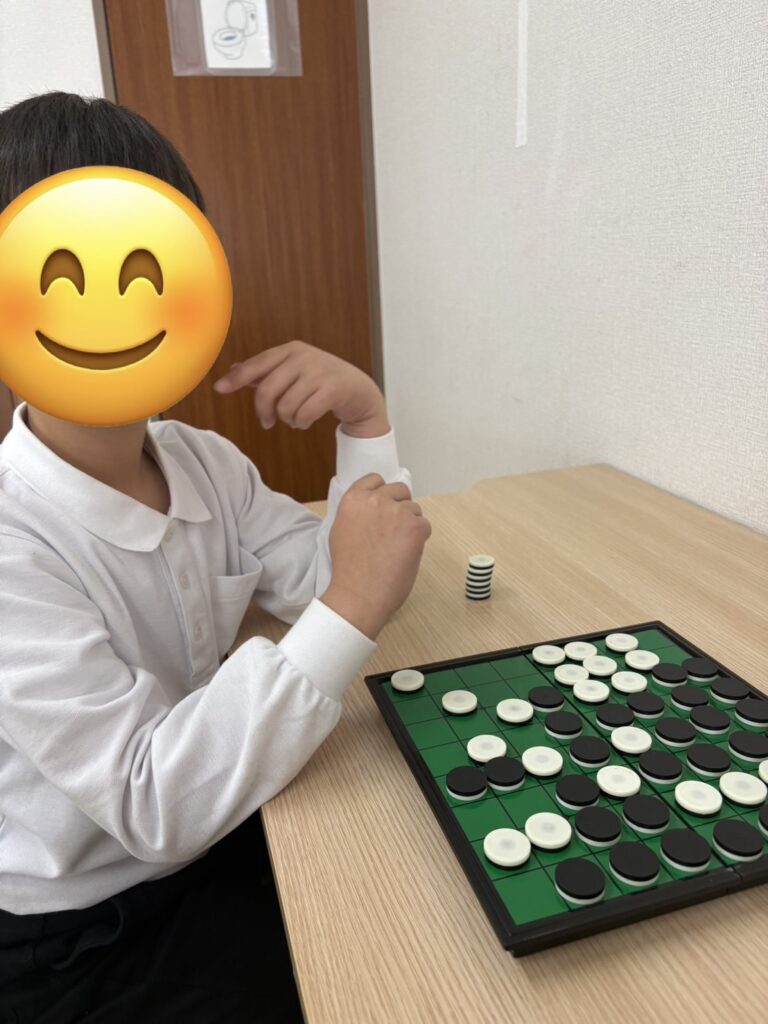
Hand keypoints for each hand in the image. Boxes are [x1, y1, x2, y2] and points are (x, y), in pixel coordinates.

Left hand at [212, 340, 388, 437]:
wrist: (359, 391)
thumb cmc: (322, 381)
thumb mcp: (294, 371)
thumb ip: (266, 371)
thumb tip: (234, 370)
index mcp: (291, 350)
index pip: (257, 364)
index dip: (237, 378)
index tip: (219, 388)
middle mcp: (303, 357)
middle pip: (267, 390)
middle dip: (264, 411)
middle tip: (268, 422)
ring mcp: (319, 372)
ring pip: (285, 406)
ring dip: (287, 419)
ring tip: (295, 419)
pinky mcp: (332, 390)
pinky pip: (304, 414)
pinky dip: (301, 423)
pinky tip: (305, 422)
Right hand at [320, 473, 431, 639]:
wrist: (358, 594)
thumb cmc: (348, 569)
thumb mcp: (341, 530)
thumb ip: (358, 512)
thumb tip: (375, 507)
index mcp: (353, 499)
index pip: (375, 479)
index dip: (382, 494)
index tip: (382, 508)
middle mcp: (375, 500)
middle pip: (399, 490)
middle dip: (399, 507)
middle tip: (393, 531)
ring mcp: (397, 512)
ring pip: (414, 509)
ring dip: (410, 524)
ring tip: (396, 547)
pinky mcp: (415, 527)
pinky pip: (425, 526)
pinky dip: (419, 539)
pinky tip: (405, 554)